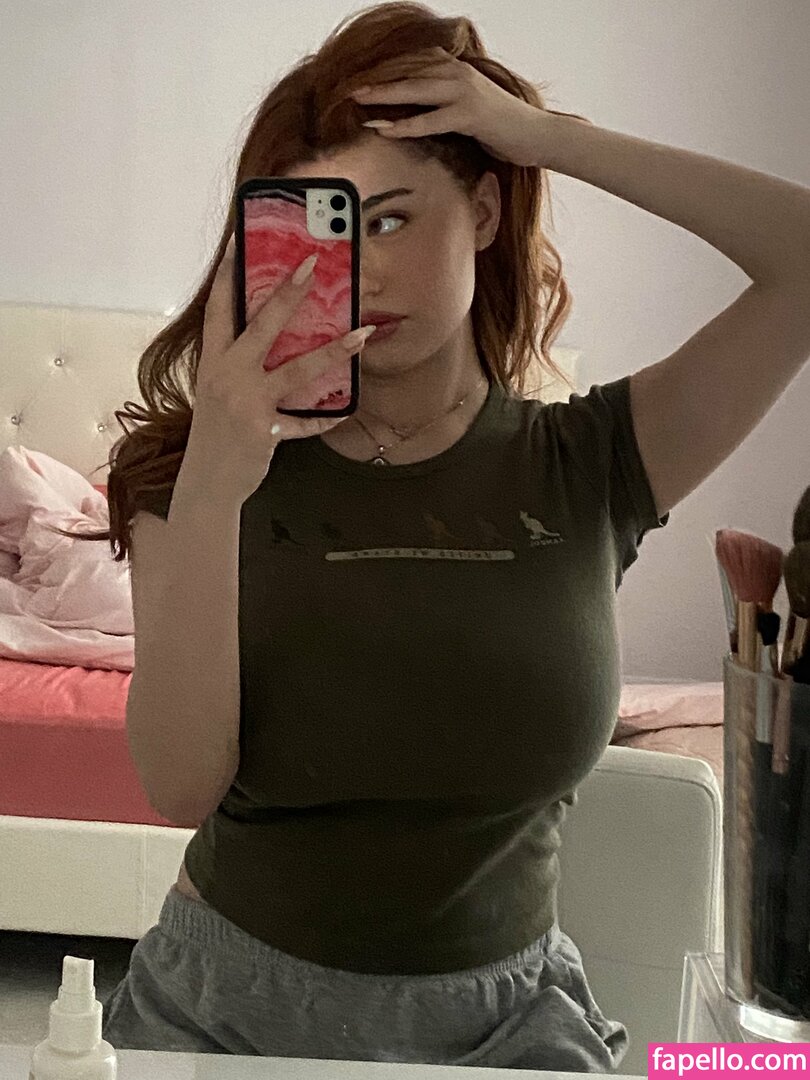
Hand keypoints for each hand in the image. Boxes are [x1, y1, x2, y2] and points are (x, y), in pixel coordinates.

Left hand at [350, 48, 552, 167]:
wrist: (536, 135)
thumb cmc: (502, 128)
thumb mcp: (468, 109)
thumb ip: (445, 103)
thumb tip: (419, 112)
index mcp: (455, 69)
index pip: (412, 63)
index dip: (385, 70)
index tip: (359, 76)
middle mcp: (457, 73)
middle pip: (408, 71)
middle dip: (376, 78)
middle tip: (348, 85)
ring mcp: (464, 91)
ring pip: (415, 89)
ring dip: (384, 95)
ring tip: (358, 101)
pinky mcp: (470, 114)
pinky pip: (431, 118)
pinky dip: (406, 124)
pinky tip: (385, 129)